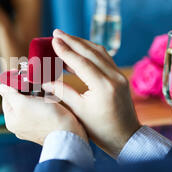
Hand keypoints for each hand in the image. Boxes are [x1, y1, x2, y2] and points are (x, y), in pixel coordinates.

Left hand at [0, 84, 86, 144]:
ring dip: (35, 93)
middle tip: (31, 78)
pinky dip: (44, 101)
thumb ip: (10, 94)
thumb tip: (1, 87)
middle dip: (25, 88)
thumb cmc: (45, 117)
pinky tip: (49, 95)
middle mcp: (20, 126)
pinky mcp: (45, 126)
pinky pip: (41, 109)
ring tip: (42, 86)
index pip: (6, 98)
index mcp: (11, 121)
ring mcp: (33, 127)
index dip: (11, 84)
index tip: (18, 73)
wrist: (68, 133)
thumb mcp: (22, 102)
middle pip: (19, 101)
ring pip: (31, 104)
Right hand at [42, 29, 140, 157]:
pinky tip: (79, 51)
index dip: (65, 50)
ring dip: (82, 44)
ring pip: (99, 52)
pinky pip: (105, 58)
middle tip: (56, 33)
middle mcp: (114, 77)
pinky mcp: (120, 77)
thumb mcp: (79, 112)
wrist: (126, 138)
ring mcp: (119, 76)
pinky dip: (90, 52)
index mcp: (103, 86)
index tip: (53, 39)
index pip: (81, 62)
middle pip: (91, 52)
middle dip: (72, 41)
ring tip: (66, 38)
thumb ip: (62, 93)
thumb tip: (45, 82)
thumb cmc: (101, 130)